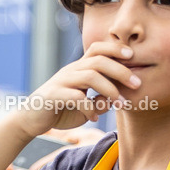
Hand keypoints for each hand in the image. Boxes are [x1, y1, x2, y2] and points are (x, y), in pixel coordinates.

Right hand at [12, 42, 141, 137]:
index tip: (133, 55)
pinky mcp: (53, 95)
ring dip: (109, 89)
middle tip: (137, 84)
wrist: (31, 120)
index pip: (98, 49)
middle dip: (121, 70)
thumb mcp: (85, 106)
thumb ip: (100, 101)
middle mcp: (71, 71)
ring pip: (90, 75)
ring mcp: (61, 81)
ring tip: (120, 103)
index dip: (115, 49)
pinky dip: (89, 108)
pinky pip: (76, 97)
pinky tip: (94, 118)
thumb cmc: (61, 110)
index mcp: (79, 69)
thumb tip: (116, 99)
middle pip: (99, 60)